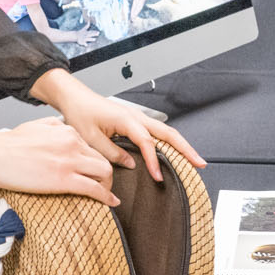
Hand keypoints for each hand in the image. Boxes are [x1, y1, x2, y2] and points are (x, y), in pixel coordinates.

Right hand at [0, 116, 120, 204]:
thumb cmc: (10, 143)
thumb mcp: (37, 125)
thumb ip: (56, 127)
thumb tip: (66, 133)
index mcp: (66, 131)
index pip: (92, 148)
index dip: (95, 163)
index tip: (94, 172)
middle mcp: (72, 143)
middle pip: (103, 160)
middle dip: (106, 175)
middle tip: (102, 185)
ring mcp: (70, 161)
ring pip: (104, 173)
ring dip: (108, 185)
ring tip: (104, 194)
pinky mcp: (64, 180)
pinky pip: (94, 189)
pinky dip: (106, 197)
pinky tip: (111, 202)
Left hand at [31, 69, 206, 177]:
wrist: (74, 98)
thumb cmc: (80, 113)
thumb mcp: (90, 139)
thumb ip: (111, 153)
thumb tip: (132, 165)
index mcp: (126, 120)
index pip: (147, 143)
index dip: (155, 161)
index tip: (158, 177)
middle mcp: (136, 117)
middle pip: (168, 133)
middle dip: (186, 149)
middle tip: (201, 164)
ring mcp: (138, 118)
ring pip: (166, 132)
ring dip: (181, 145)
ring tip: (195, 160)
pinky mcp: (135, 121)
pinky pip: (157, 132)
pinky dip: (170, 142)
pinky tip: (174, 153)